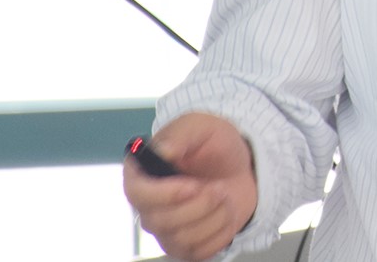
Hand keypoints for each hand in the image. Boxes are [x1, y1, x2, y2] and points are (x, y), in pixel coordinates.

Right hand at [123, 113, 257, 261]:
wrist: (240, 164)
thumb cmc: (214, 142)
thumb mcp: (200, 126)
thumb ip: (180, 135)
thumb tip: (161, 150)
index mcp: (143, 172)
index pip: (136, 192)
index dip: (163, 194)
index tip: (192, 186)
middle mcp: (148, 205)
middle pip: (159, 221)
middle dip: (198, 205)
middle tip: (219, 188)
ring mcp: (165, 229)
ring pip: (181, 239)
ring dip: (213, 216)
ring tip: (225, 195)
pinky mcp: (185, 246)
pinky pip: (199, 252)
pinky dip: (221, 231)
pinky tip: (226, 212)